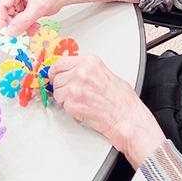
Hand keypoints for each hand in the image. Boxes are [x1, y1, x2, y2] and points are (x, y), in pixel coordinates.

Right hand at [0, 0, 138, 36]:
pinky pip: (19, 20)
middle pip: (5, 13)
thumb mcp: (39, 7)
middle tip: (18, 36)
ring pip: (12, 18)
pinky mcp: (23, 6)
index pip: (1, 5)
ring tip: (31, 30)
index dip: (1, 20)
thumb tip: (12, 31)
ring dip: (21, 27)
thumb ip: (24, 20)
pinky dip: (25, 26)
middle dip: (13, 25)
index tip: (5, 33)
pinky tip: (33, 27)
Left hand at [49, 55, 165, 168]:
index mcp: (90, 63)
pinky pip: (63, 105)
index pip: (60, 62)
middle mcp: (81, 73)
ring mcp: (75, 89)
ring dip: (65, 98)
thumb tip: (74, 71)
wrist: (127, 118)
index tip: (54, 74)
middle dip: (62, 86)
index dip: (56, 71)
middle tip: (72, 92)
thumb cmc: (122, 100)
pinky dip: (70, 109)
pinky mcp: (72, 104)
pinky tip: (83, 108)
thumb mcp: (106, 74)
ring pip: (57, 92)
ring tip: (82, 101)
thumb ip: (88, 70)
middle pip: (56, 77)